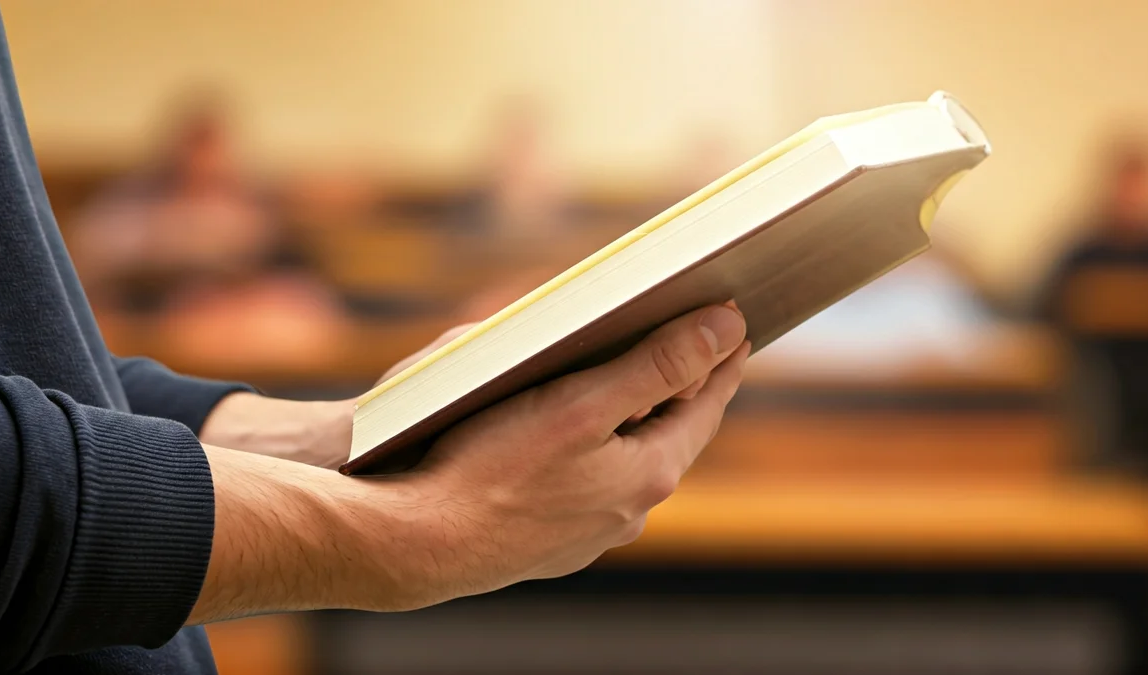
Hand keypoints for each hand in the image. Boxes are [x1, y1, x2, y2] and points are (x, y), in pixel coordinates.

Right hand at [189, 303, 746, 623]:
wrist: (411, 542)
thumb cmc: (487, 466)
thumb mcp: (580, 403)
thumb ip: (657, 366)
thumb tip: (724, 330)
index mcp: (645, 475)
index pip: (703, 406)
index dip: (720, 361)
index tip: (737, 328)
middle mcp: (625, 512)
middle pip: (668, 436)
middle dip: (681, 389)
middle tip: (696, 349)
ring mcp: (585, 533)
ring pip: (625, 463)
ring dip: (635, 422)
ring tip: (637, 384)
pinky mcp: (545, 541)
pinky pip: (586, 484)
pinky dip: (593, 451)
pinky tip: (573, 434)